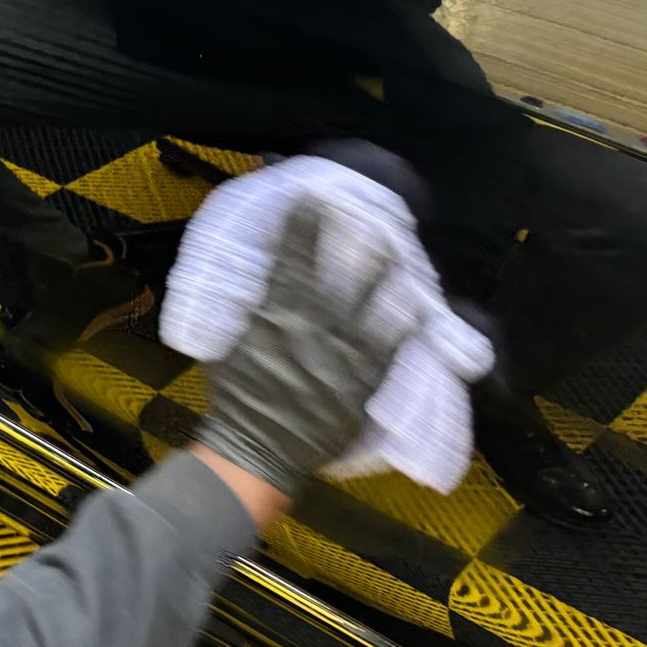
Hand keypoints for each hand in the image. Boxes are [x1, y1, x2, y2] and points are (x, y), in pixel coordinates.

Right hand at [195, 201, 405, 501]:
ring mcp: (343, 353)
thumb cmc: (236, 394)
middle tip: (370, 215)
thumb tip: (254, 279)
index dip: (303, 224)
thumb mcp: (228, 341)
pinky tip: (418, 308)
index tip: (313, 199)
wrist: (256, 448)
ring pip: (374, 303)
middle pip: (342, 271)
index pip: (292, 255)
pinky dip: (405, 326)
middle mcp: (314, 324)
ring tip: (401, 252)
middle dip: (356, 239)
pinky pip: (391, 347)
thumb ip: (245, 308)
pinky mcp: (363, 380)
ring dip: (387, 275)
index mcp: (277, 310)